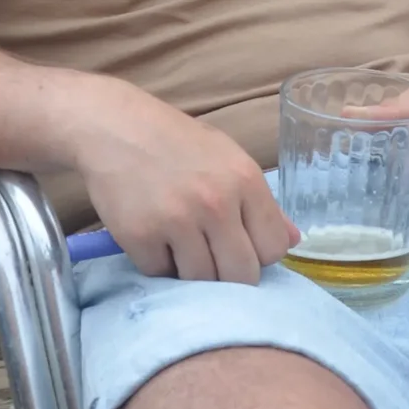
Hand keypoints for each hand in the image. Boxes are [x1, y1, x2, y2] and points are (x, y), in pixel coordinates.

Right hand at [71, 85, 296, 283]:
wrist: (115, 127)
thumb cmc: (178, 142)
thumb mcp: (230, 160)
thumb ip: (264, 204)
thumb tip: (293, 241)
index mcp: (246, 181)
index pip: (274, 248)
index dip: (261, 255)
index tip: (244, 249)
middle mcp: (216, 203)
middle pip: (242, 274)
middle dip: (231, 276)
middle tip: (215, 260)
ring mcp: (177, 221)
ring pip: (201, 280)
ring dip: (193, 272)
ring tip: (184, 248)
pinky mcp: (139, 236)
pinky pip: (161, 274)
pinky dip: (159, 265)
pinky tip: (156, 241)